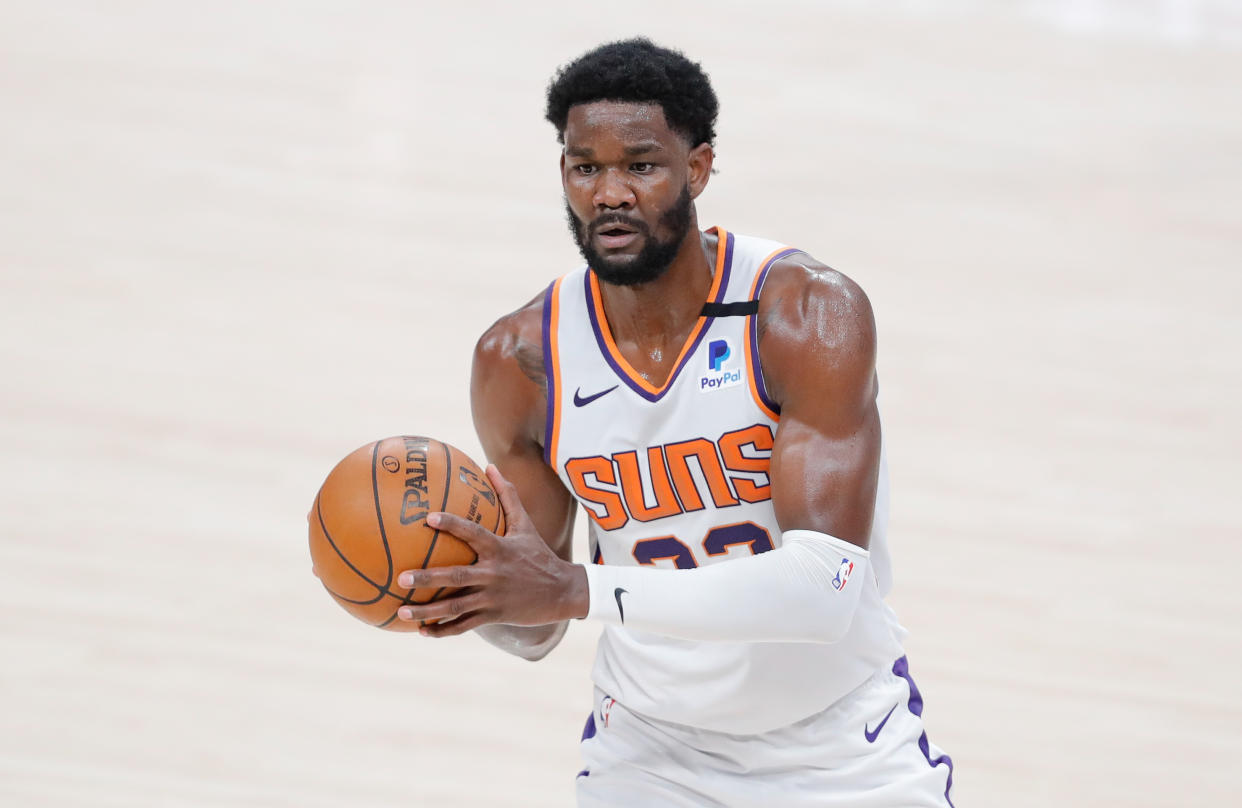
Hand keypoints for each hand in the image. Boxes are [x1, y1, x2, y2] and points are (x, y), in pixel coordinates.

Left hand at [394, 465, 587, 636]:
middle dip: (428, 577)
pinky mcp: (494, 615)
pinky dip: (443, 630)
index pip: (472, 533)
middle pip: (456, 577)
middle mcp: (494, 573)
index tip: (427, 518)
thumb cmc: (538, 554)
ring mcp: (492, 597)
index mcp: (499, 549)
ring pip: (455, 606)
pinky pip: (464, 625)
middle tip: (401, 577)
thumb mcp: (525, 524)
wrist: (563, 590)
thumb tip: (491, 466)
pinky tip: (422, 632)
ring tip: (401, 611)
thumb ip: (507, 496)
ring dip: (427, 610)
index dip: (451, 525)